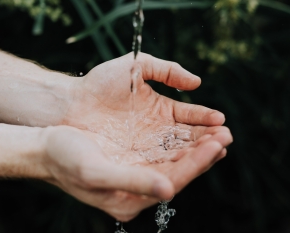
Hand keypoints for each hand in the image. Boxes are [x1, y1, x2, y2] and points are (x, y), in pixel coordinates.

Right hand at [42, 125, 231, 221]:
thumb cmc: (66, 160)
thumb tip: (169, 191)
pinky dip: (182, 142)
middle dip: (204, 154)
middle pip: (179, 172)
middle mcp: (138, 188)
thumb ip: (131, 183)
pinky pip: (165, 152)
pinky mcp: (135, 159)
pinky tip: (194, 133)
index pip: (173, 182)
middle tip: (226, 136)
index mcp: (129, 199)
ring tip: (218, 132)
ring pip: (175, 161)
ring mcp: (137, 173)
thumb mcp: (95, 172)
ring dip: (197, 147)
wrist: (48, 148)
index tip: (217, 145)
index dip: (196, 164)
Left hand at [62, 52, 226, 147]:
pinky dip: (176, 163)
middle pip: (189, 138)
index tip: (220, 120)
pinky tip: (190, 160)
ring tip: (216, 149)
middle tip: (225, 138)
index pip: (189, 117)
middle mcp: (158, 131)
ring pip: (178, 152)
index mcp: (161, 110)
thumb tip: (197, 82)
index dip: (205, 118)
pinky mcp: (135, 161)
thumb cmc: (100, 84)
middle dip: (208, 138)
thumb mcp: (135, 67)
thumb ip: (166, 70)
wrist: (71, 105)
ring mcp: (147, 147)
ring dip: (197, 152)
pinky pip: (160, 164)